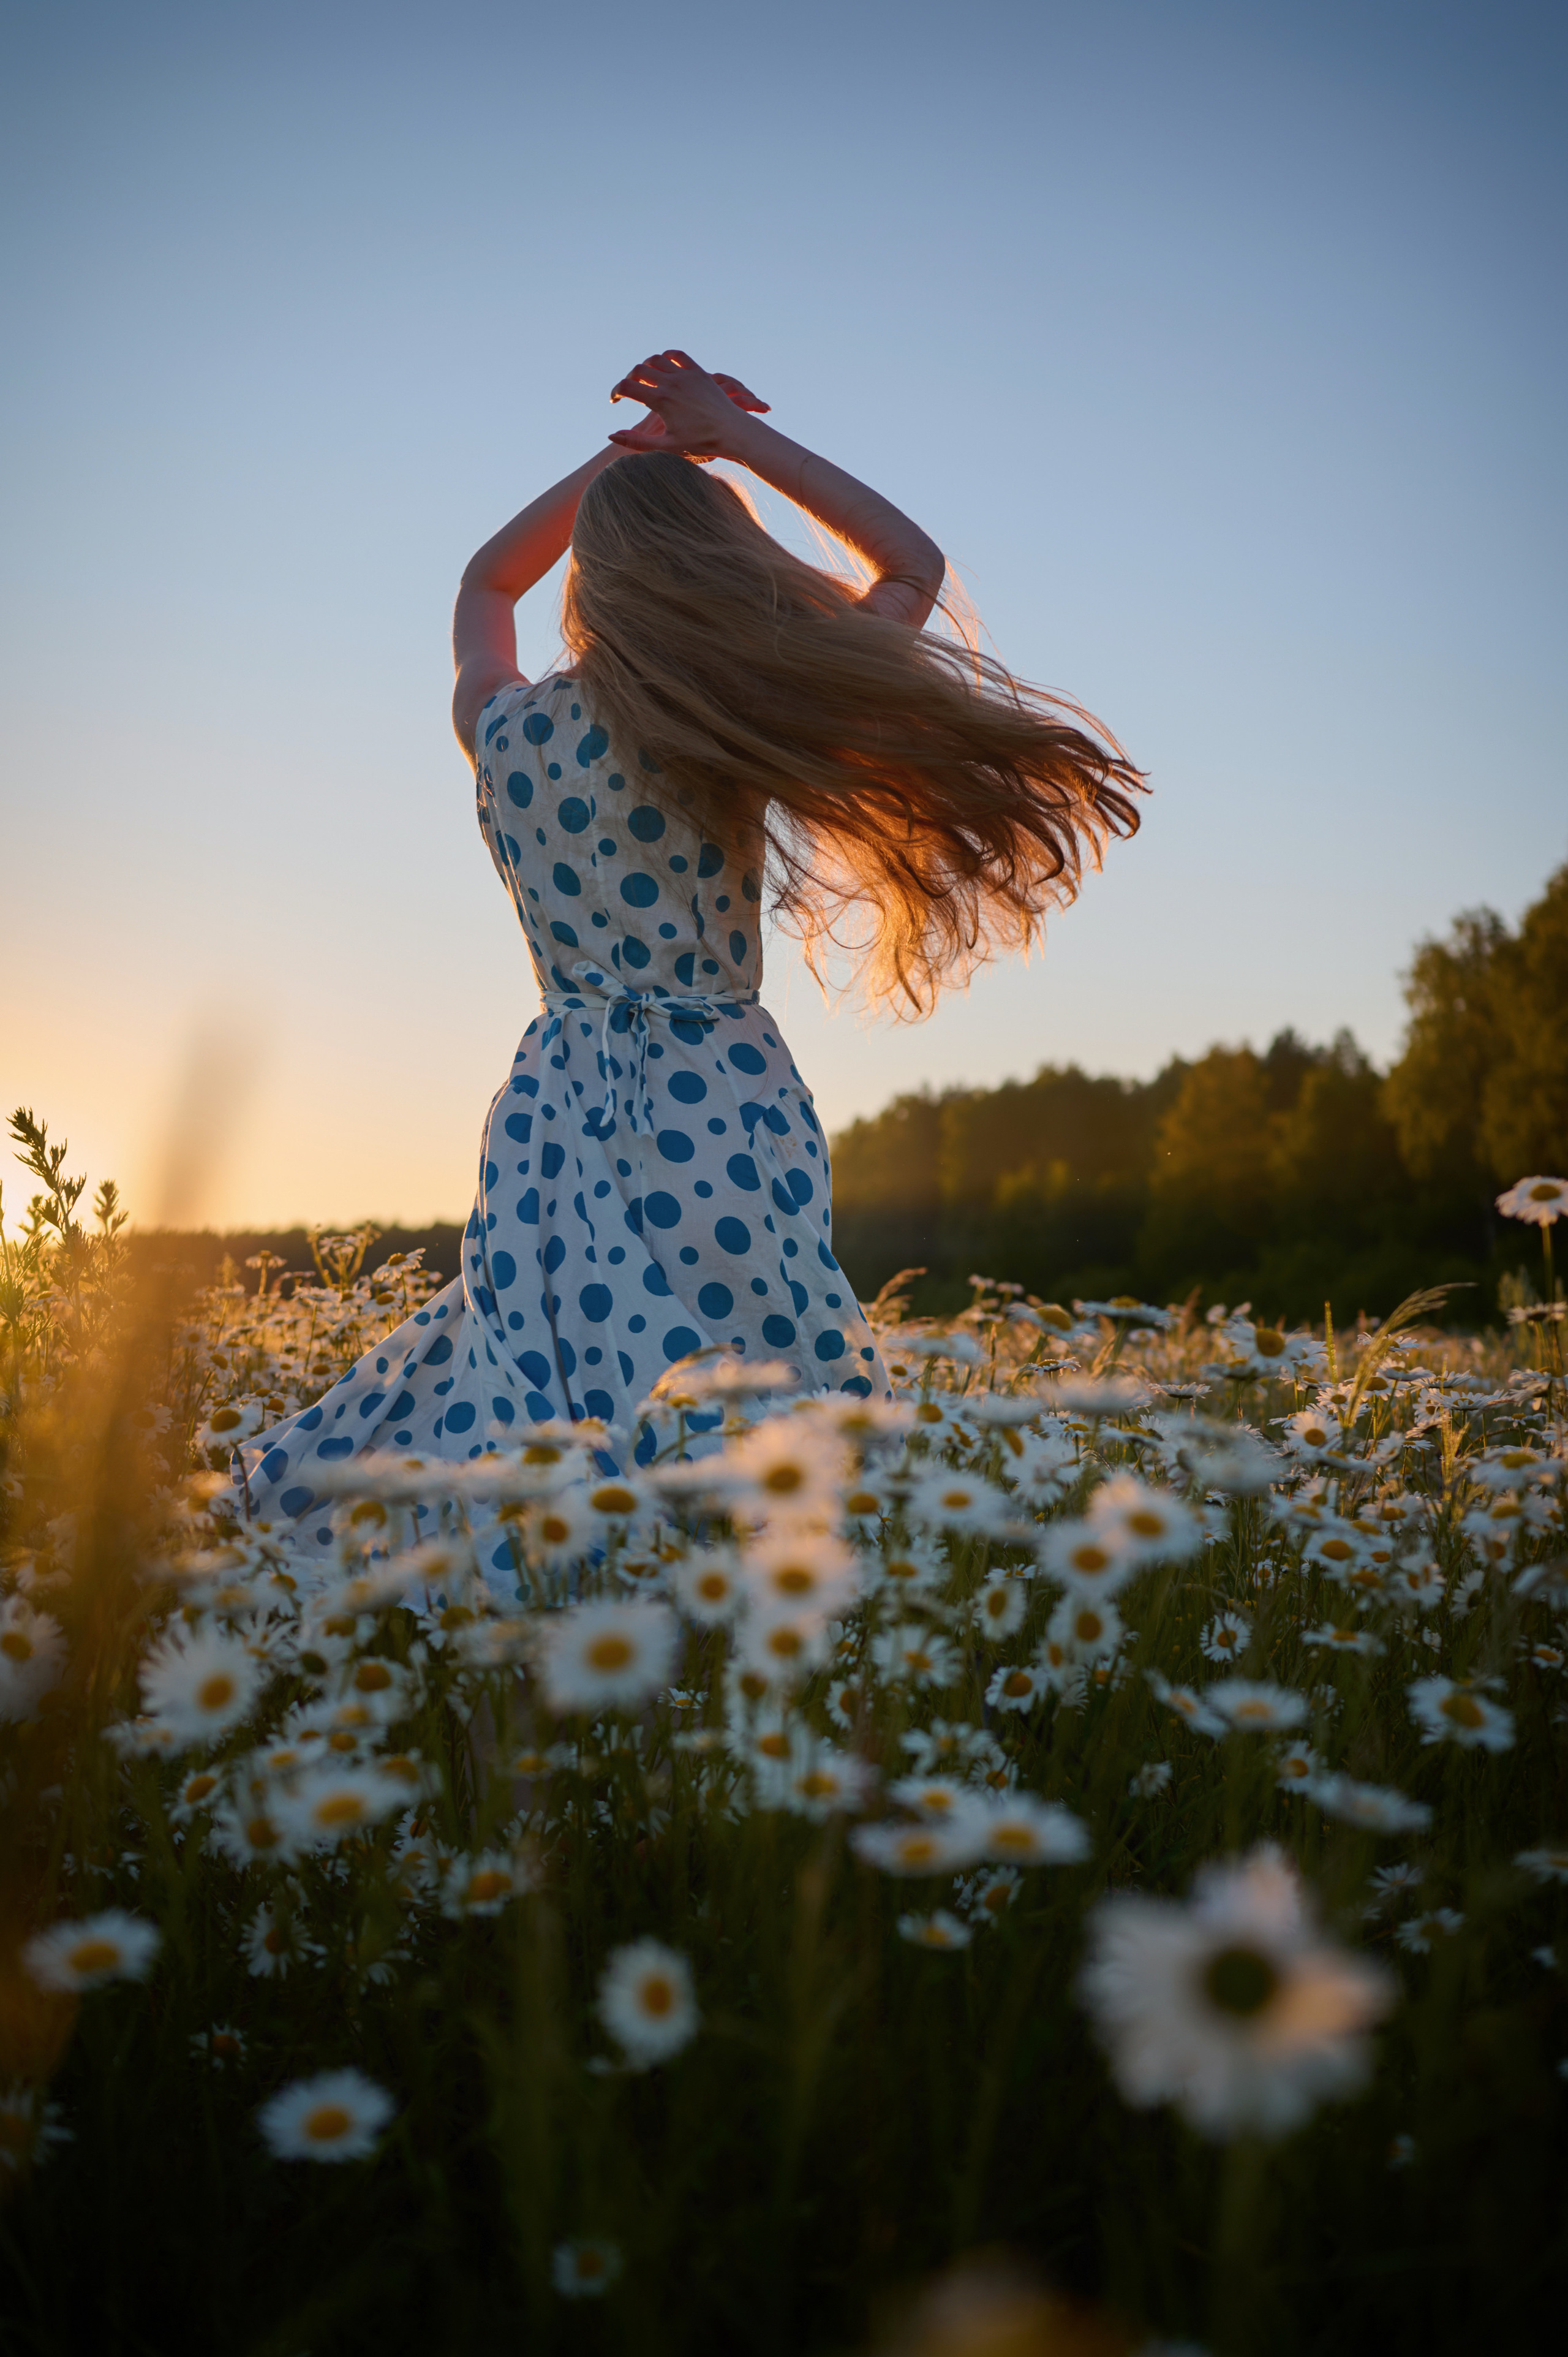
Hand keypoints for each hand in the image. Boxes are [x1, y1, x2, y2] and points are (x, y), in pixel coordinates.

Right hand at [607, 350, 769, 460]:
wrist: (732, 432)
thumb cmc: (700, 444)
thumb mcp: (666, 447)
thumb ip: (636, 442)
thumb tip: (611, 435)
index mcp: (661, 400)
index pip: (627, 386)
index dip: (616, 392)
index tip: (615, 400)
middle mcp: (672, 382)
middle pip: (639, 369)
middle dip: (629, 379)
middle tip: (628, 390)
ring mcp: (686, 374)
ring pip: (657, 359)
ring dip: (646, 366)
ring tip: (645, 379)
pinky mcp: (699, 371)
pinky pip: (678, 355)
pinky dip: (666, 357)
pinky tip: (664, 367)